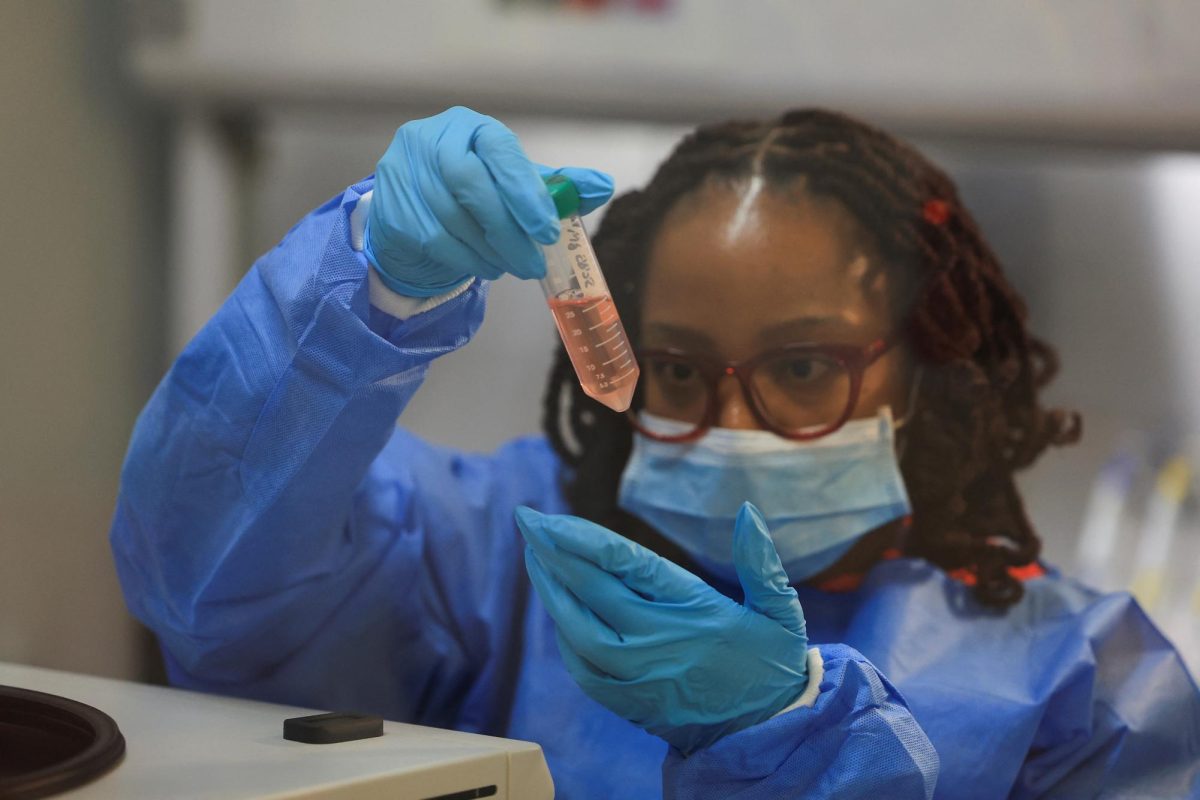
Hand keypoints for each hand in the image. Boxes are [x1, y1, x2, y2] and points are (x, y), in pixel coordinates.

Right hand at [365, 106, 613, 296]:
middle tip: (533, 263)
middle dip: (507, 230)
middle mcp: (432, 140)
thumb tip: (601, 186)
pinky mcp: (392, 207)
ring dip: (489, 250)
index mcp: (470, 126)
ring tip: (512, 267)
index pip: (500, 152)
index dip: (525, 192)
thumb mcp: (515, 180)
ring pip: (452, 218)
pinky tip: (485, 266)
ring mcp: (405, 173)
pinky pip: (434, 241)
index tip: (548, 229)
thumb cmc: (474, 186)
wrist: (414, 201)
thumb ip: (558, 184)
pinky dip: (466, 260)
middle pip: (470, 184)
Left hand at [515, 502, 808, 754]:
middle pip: (591, 589)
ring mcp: (639, 674)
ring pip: (577, 628)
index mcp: (692, 610)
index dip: (582, 538)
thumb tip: (750, 511)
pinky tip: (557, 612)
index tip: (551, 519)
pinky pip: (583, 669)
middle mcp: (658, 640)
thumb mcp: (779, 611)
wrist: (768, 735)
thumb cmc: (772, 665)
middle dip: (553, 552)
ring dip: (551, 591)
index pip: (625, 563)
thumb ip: (761, 561)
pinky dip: (565, 638)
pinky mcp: (630, 702)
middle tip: (528, 521)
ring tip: (534, 557)